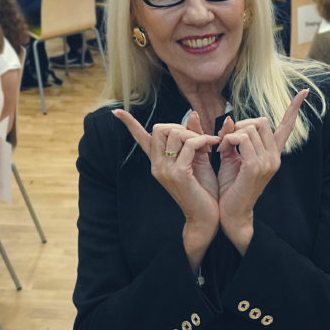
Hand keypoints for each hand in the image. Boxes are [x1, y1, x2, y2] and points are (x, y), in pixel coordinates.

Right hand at [114, 110, 221, 270]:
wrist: (206, 218)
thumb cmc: (203, 190)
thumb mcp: (198, 159)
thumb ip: (193, 138)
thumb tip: (192, 114)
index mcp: (158, 162)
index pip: (140, 139)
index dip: (129, 124)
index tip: (115, 111)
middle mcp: (157, 165)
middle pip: (160, 128)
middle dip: (181, 126)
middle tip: (198, 139)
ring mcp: (165, 170)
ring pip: (175, 133)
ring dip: (195, 134)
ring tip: (208, 145)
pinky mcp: (178, 174)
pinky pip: (190, 144)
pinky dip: (204, 140)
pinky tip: (214, 145)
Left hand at [214, 90, 307, 253]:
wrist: (230, 214)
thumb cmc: (230, 186)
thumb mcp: (231, 156)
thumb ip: (233, 137)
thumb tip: (230, 118)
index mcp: (273, 154)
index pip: (287, 127)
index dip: (294, 108)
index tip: (305, 92)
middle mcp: (274, 157)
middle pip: (261, 120)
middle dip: (241, 124)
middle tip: (227, 140)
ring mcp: (267, 162)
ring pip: (251, 128)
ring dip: (232, 133)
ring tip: (223, 148)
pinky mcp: (255, 167)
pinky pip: (242, 139)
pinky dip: (229, 140)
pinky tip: (223, 151)